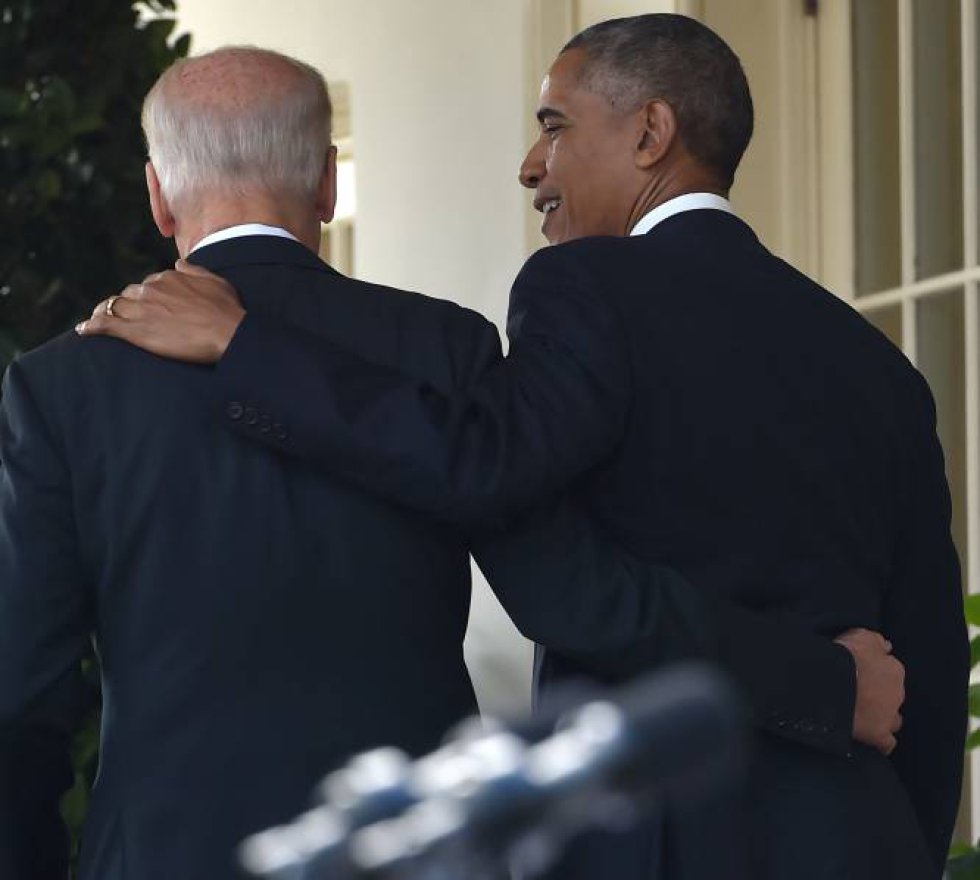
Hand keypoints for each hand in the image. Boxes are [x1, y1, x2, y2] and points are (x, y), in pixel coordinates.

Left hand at [76, 261, 244, 363]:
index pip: (149, 284)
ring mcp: (141, 309)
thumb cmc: (227, 309)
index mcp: (168, 277)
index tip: (150, 306)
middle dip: (126, 304)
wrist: (228, 332)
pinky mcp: (136, 331)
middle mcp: (151, 289)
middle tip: (125, 316)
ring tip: (97, 320)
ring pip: (113, 307)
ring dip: (103, 312)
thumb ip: (193, 270)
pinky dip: (92, 327)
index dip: (148, 296)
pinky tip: (84, 330)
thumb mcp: (215, 281)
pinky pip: (105, 325)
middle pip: (128, 294)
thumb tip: (178, 264)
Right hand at [834, 628, 904, 754]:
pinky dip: (881, 743)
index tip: (863, 674)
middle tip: (862, 694)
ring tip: (868, 717)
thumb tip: (887, 647)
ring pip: (894, 720)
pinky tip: (873, 741)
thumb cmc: (846, 655)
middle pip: (893, 696)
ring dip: (885, 718)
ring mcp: (890, 715)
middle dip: (881, 696)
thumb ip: (877, 641)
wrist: (834, 682)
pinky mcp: (879, 734)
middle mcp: (897, 693)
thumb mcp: (861, 636)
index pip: (891, 671)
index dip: (876, 673)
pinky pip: (886, 743)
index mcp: (894, 669)